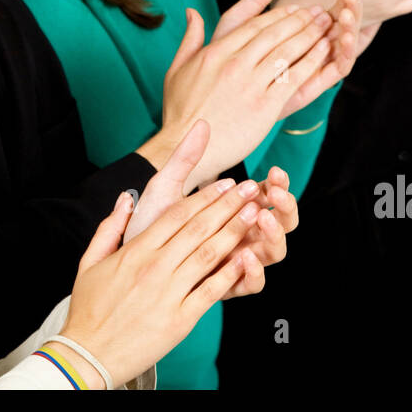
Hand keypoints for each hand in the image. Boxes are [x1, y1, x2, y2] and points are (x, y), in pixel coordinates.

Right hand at [58, 157, 266, 387]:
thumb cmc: (88, 309)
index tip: (224, 183)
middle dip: (228, 205)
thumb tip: (125, 199)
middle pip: (198, 229)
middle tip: (249, 188)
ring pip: (209, 255)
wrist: (87, 354)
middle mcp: (154, 268)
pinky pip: (210, 292)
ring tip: (255, 214)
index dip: (204, 196)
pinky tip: (247, 258)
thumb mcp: (90, 262)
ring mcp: (169, 294)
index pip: (177, 215)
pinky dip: (230, 274)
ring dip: (235, 231)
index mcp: (135, 252)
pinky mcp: (180, 320)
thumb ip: (110, 228)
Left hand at [124, 125, 294, 301]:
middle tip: (275, 194)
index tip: (274, 171)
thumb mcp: (165, 188)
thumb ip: (184, 158)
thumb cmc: (147, 223)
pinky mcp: (226, 287)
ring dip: (274, 234)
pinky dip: (254, 271)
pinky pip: (252, 285)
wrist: (127, 264)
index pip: (269, 195)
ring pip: (273, 252)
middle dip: (285, 207)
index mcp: (235, 211)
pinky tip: (245, 256)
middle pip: (282, 223)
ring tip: (261, 218)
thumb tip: (202, 123)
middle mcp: (242, 235)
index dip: (278, 183)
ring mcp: (236, 262)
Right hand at [158, 0, 354, 189]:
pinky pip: (294, 78)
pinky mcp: (265, 106)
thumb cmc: (180, 112)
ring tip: (326, 25)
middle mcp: (234, 64)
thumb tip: (193, 12)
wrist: (185, 147)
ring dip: (310, 35)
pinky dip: (312, 61)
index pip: (253, 26)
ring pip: (287, 52)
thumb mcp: (177, 69)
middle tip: (317, 11)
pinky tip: (324, 52)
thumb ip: (190, 38)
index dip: (278, 15)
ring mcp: (250, 85)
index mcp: (215, 53)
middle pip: (274, 34)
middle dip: (300, 20)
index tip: (294, 8)